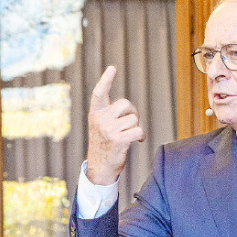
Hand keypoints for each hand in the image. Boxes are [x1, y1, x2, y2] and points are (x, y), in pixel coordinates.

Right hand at [87, 66, 144, 184]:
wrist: (100, 167)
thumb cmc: (105, 146)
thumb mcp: (101, 127)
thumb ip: (110, 115)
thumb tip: (129, 108)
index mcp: (95, 114)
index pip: (99, 93)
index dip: (106, 80)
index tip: (112, 68)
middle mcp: (99, 119)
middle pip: (126, 104)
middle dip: (133, 112)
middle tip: (131, 123)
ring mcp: (108, 130)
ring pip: (134, 118)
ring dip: (136, 127)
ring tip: (130, 135)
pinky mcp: (117, 140)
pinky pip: (138, 130)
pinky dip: (141, 136)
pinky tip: (137, 141)